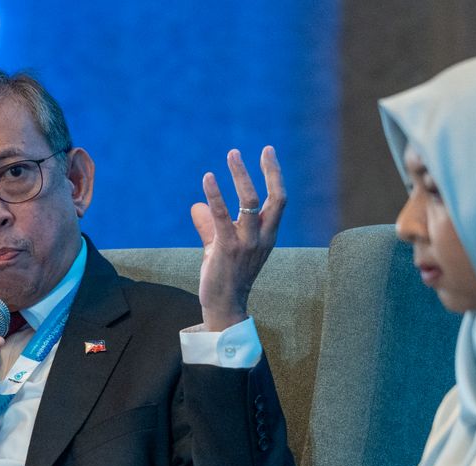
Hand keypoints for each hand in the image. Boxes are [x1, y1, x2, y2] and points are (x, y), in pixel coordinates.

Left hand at [189, 146, 285, 330]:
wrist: (224, 306)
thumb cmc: (224, 277)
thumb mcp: (220, 247)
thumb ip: (210, 226)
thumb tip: (197, 206)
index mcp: (267, 236)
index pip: (278, 200)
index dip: (275, 175)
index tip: (268, 153)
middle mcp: (262, 237)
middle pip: (274, 198)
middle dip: (270, 171)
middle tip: (260, 149)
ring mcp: (246, 243)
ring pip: (249, 202)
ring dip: (241, 175)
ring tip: (233, 154)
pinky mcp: (226, 248)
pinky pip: (221, 216)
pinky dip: (215, 194)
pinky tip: (209, 177)